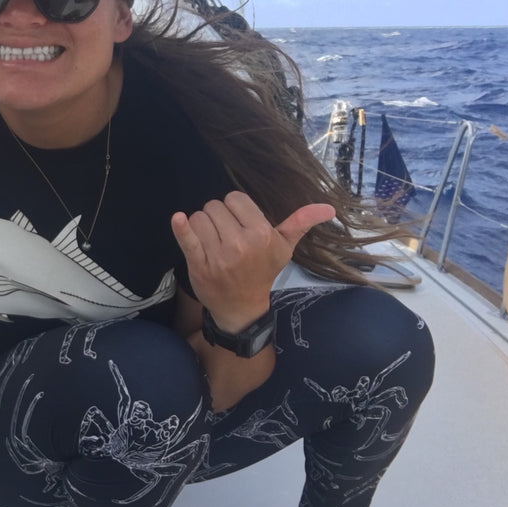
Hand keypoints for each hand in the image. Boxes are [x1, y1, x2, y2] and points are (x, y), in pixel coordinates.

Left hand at [171, 192, 334, 331]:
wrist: (242, 307)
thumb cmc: (262, 271)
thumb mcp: (284, 248)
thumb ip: (301, 223)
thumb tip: (328, 208)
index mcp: (261, 234)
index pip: (235, 199)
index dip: (234, 208)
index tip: (239, 223)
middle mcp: (240, 244)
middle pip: (214, 206)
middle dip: (218, 217)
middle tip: (226, 236)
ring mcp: (218, 255)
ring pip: (199, 218)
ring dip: (202, 226)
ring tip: (213, 242)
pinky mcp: (198, 264)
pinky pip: (187, 238)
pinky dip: (181, 228)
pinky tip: (179, 219)